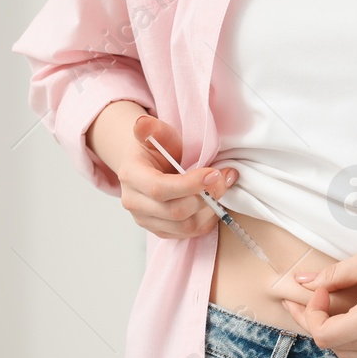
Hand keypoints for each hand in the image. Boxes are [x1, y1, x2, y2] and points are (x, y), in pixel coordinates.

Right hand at [114, 113, 239, 239]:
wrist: (148, 166)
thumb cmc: (156, 148)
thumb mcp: (157, 133)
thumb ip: (152, 128)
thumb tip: (142, 124)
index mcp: (131, 176)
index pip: (159, 189)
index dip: (189, 185)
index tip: (214, 173)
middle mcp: (134, 202)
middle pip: (175, 211)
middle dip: (206, 196)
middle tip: (225, 177)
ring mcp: (146, 220)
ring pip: (184, 226)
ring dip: (211, 209)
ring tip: (223, 188)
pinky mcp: (160, 231)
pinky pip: (189, 233)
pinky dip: (207, 220)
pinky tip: (215, 202)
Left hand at [279, 236, 356, 357]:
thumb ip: (333, 275)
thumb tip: (302, 281)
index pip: (324, 335)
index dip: (311, 314)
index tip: (319, 290)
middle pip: (335, 348)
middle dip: (319, 323)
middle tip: (316, 298)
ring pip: (351, 357)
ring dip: (337, 336)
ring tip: (336, 310)